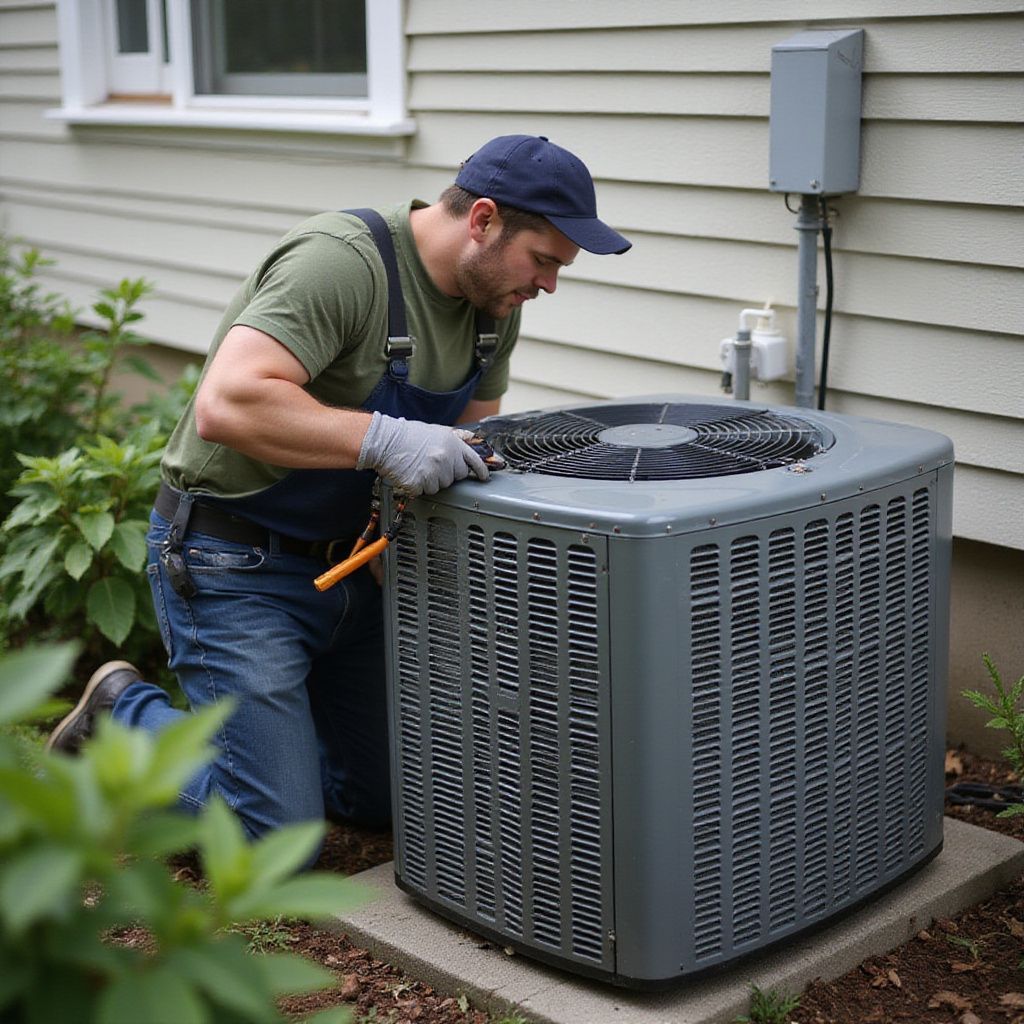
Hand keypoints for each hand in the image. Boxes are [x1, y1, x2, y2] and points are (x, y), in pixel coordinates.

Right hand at [356, 413, 488, 495]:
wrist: (386, 440)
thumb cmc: (408, 435)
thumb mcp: (436, 430)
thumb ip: (455, 440)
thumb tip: (470, 444)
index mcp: (452, 444)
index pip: (474, 460)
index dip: (480, 470)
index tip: (483, 477)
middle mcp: (446, 458)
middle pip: (457, 476)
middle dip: (448, 473)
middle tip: (433, 464)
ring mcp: (433, 472)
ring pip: (441, 486)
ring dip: (432, 481)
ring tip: (420, 466)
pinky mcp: (420, 484)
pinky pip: (425, 492)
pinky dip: (419, 486)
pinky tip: (412, 473)